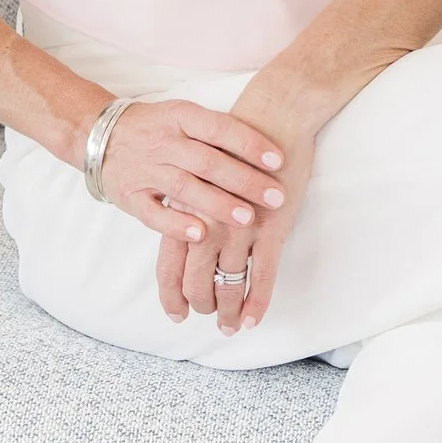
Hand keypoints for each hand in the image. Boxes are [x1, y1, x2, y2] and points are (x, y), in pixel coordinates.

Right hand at [94, 97, 287, 250]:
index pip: (219, 128)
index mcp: (179, 116)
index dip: (250, 143)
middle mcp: (162, 141)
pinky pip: (153, 213)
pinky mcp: (129, 195)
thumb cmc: (155, 127)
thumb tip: (265, 147)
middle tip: (276, 197)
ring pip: (185, 188)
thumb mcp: (183, 116)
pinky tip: (200, 235)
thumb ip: (215, 131)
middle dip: (244, 180)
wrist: (98, 134)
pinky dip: (176, 224)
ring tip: (248, 219)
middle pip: (208, 162)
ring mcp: (144, 170)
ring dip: (218, 204)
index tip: (279, 160)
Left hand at [159, 132, 310, 333]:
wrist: (273, 117)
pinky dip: (256, 304)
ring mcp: (239, 231)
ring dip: (227, 311)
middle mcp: (207, 225)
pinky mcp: (270, 230)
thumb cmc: (236, 143)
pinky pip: (261, 278)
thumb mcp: (200, 175)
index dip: (171, 296)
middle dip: (202, 305)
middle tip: (209, 316)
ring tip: (229, 325)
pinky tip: (250, 320)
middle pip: (196, 282)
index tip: (177, 314)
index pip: (168, 267)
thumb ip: (190, 207)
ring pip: (228, 286)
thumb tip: (186, 239)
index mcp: (185, 211)